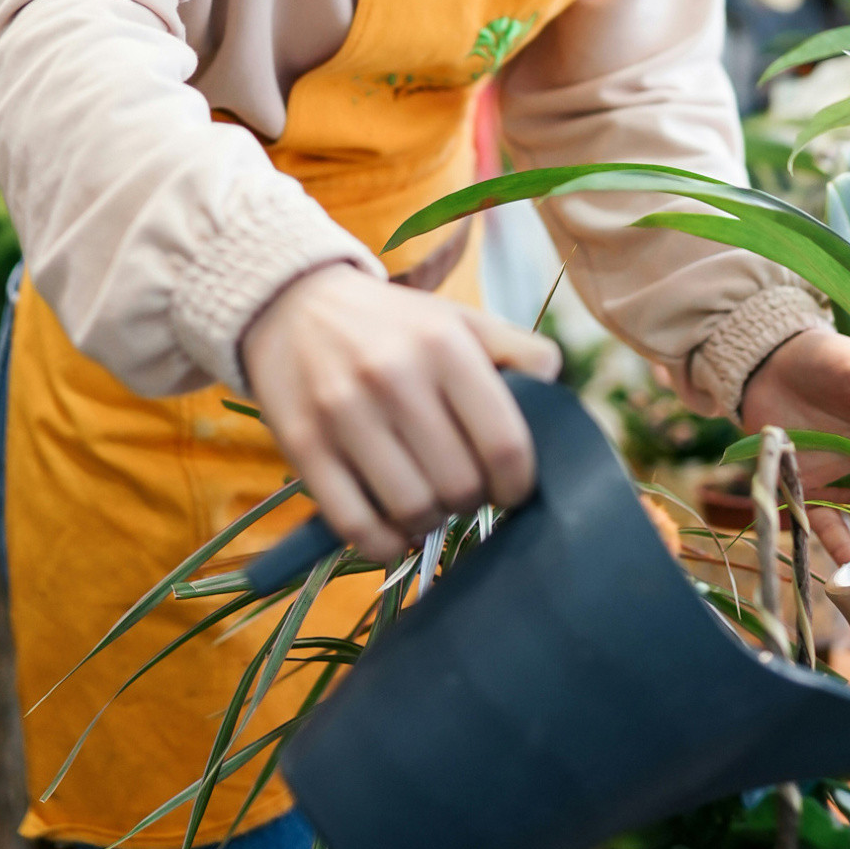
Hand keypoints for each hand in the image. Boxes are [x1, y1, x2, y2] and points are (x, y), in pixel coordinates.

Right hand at [242, 267, 559, 563]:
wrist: (291, 305)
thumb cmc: (394, 324)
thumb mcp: (460, 320)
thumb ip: (520, 352)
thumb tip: (558, 399)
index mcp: (444, 345)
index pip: (506, 444)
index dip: (519, 484)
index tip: (511, 488)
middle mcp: (394, 377)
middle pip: (461, 486)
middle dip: (473, 500)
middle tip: (465, 488)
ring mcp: (343, 414)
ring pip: (413, 511)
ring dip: (431, 521)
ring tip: (429, 500)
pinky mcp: (302, 447)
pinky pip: (356, 527)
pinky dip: (385, 544)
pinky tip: (394, 526)